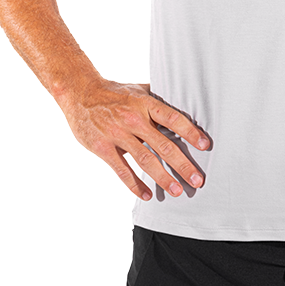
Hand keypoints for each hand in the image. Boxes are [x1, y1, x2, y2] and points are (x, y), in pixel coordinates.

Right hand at [61, 79, 210, 201]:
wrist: (79, 92)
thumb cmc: (112, 92)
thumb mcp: (138, 91)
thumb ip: (157, 102)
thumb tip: (182, 103)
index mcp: (145, 104)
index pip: (173, 118)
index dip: (191, 132)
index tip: (205, 145)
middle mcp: (133, 118)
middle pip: (164, 145)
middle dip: (183, 165)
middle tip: (197, 180)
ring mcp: (117, 133)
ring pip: (145, 160)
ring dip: (163, 178)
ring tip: (176, 191)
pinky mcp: (103, 147)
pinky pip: (122, 170)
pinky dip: (135, 185)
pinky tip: (147, 195)